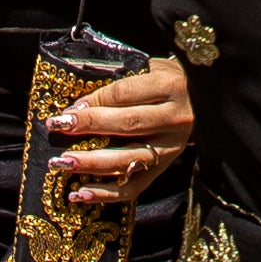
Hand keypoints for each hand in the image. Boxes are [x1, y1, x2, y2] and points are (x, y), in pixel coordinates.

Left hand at [48, 54, 194, 204]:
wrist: (203, 101)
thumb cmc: (167, 80)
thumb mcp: (151, 67)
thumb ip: (122, 78)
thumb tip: (78, 95)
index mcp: (170, 86)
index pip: (125, 93)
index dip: (95, 100)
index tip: (70, 106)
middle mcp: (174, 118)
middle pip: (126, 124)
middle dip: (88, 126)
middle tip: (57, 127)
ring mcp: (171, 148)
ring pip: (127, 159)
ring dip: (91, 163)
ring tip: (62, 162)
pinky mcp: (165, 169)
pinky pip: (133, 187)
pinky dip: (104, 193)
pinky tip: (79, 193)